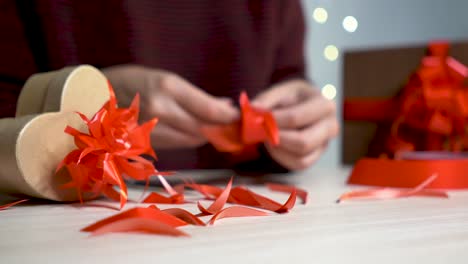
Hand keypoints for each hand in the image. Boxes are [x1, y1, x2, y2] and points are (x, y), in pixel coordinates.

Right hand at [103, 65, 238, 148]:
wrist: (93, 97)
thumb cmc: (132, 81)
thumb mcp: (165, 78)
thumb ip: (196, 96)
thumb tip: (226, 106)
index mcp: (167, 87)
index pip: (208, 109)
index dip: (228, 116)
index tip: (240, 116)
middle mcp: (161, 110)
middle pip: (203, 128)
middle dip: (219, 127)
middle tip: (231, 124)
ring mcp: (152, 129)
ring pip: (192, 139)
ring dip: (205, 134)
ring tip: (214, 126)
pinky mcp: (147, 144)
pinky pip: (178, 145)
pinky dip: (189, 139)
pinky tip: (193, 131)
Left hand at [252, 79, 338, 169]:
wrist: (302, 104)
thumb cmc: (291, 98)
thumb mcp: (279, 91)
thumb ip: (265, 100)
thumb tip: (252, 110)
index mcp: (324, 104)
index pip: (295, 118)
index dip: (273, 121)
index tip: (256, 119)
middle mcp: (331, 126)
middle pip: (303, 142)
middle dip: (276, 139)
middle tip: (260, 132)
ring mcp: (325, 143)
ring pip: (301, 157)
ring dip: (277, 150)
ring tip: (266, 137)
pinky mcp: (317, 156)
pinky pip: (299, 164)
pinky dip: (282, 158)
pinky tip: (272, 145)